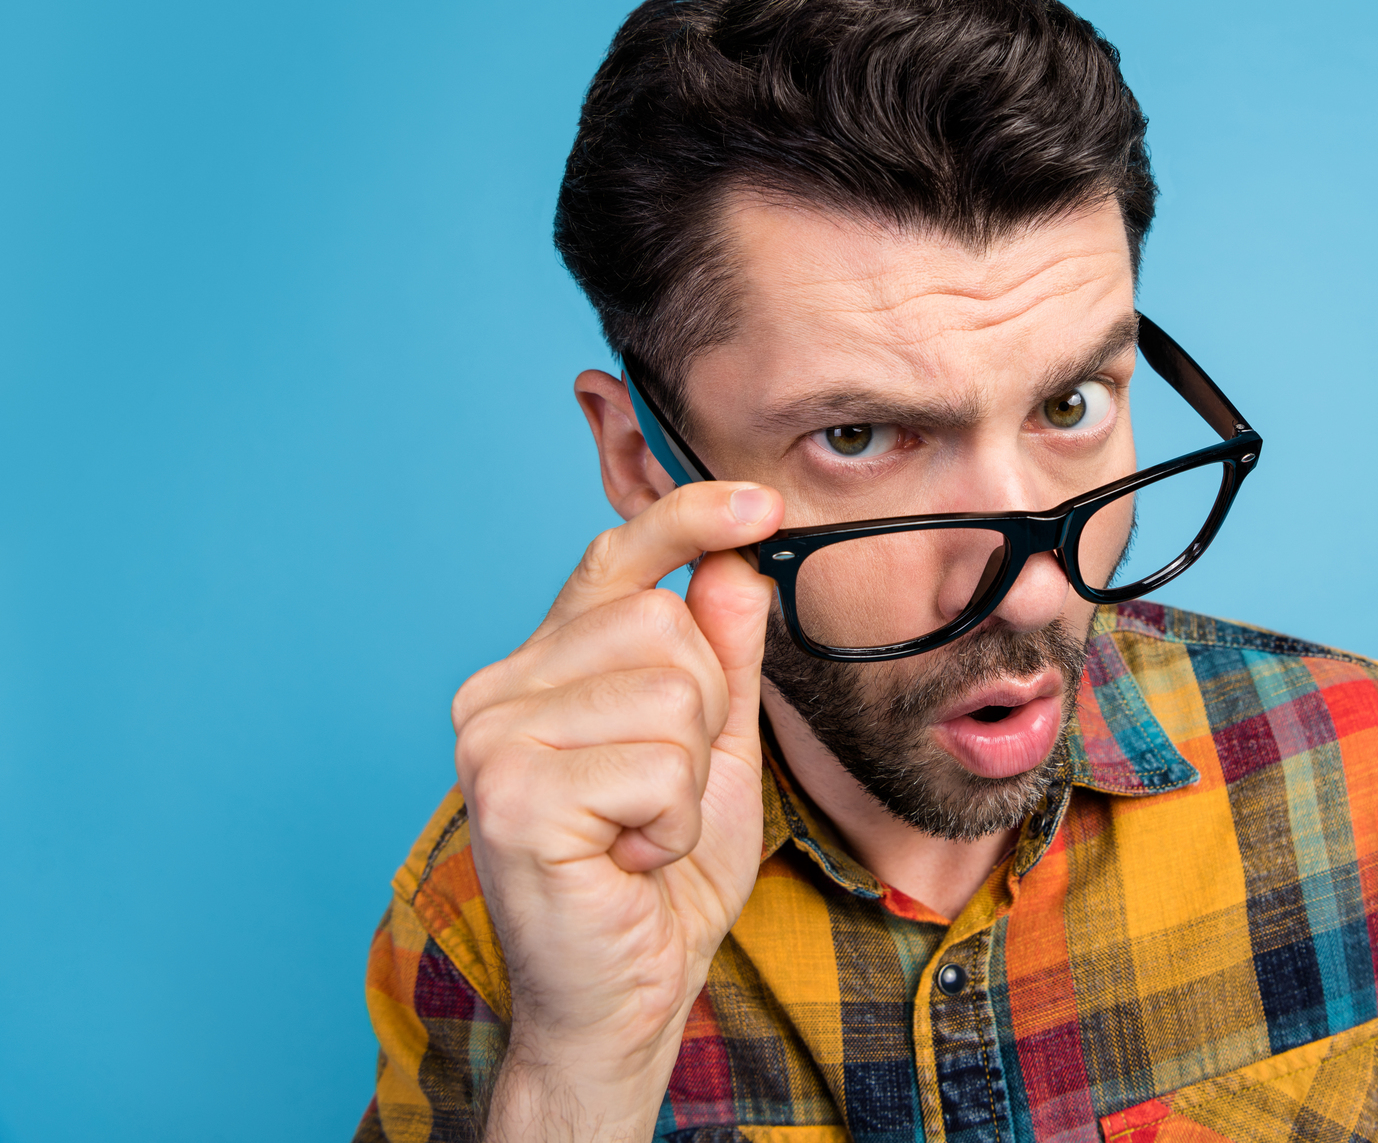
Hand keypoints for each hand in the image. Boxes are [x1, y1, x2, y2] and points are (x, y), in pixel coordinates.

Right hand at [450, 481, 782, 1141]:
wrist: (626, 995)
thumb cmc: (662, 877)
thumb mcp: (716, 751)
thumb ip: (723, 658)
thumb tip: (734, 561)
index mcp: (541, 669)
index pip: (615, 560)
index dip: (688, 520)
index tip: (762, 504)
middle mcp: (498, 690)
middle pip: (664, 625)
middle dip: (705, 718)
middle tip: (663, 796)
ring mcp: (492, 738)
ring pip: (670, 691)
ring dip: (691, 781)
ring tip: (643, 831)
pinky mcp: (511, 793)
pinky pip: (658, 765)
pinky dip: (672, 823)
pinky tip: (629, 860)